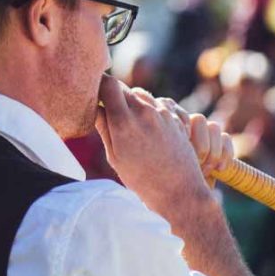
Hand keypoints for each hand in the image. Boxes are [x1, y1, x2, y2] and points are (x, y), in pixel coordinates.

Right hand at [95, 75, 217, 216]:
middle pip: (123, 88)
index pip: (108, 83)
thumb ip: (104, 127)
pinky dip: (148, 110)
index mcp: (124, 121)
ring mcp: (162, 113)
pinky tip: (147, 128)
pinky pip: (157, 104)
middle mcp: (144, 112)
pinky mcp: (175, 118)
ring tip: (129, 122)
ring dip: (132, 101)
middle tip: (109, 113)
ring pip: (140, 94)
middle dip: (113, 96)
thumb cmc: (142, 180)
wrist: (180, 191)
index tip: (94, 95)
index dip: (99, 86)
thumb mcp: (115, 157)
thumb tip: (95, 108)